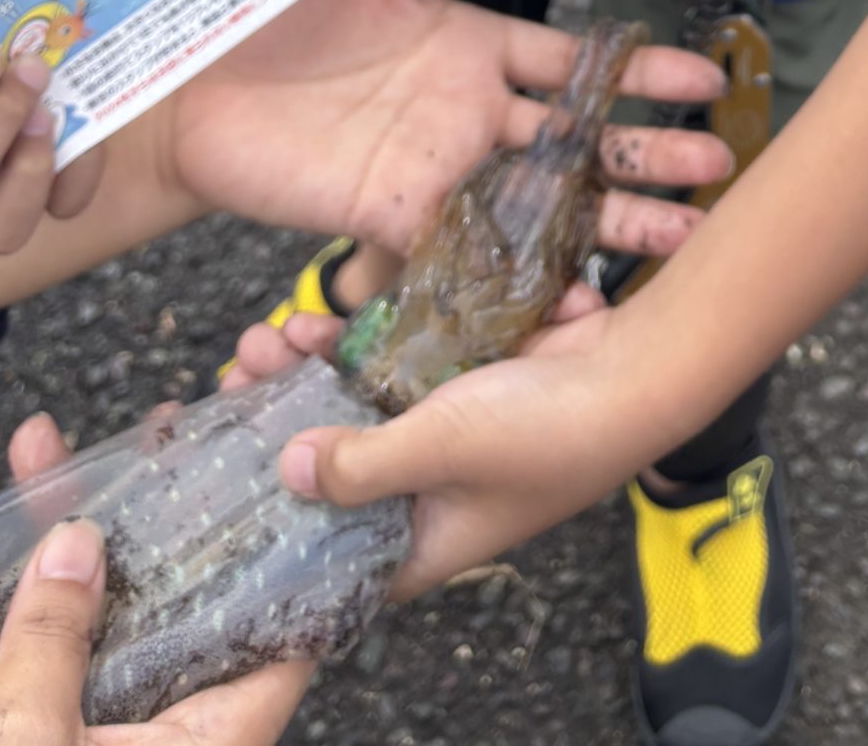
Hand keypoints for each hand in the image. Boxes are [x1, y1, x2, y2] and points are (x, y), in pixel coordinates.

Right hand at [0, 421, 308, 745]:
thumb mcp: (27, 743)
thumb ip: (54, 639)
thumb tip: (77, 542)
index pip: (281, 644)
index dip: (290, 560)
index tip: (294, 478)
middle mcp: (160, 743)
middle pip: (169, 609)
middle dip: (142, 519)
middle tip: (148, 433)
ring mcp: (92, 745)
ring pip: (85, 626)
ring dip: (45, 545)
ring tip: (35, 451)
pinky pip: (18, 671)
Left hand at [158, 0, 730, 263]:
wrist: (184, 80)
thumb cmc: (265, 2)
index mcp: (467, 45)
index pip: (572, 61)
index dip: (638, 72)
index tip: (705, 79)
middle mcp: (465, 114)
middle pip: (576, 141)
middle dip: (646, 156)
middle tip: (715, 170)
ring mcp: (435, 170)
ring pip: (540, 203)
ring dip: (607, 225)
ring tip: (679, 244)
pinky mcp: (391, 216)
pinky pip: (466, 254)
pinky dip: (519, 281)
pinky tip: (571, 306)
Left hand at [269, 299, 675, 600]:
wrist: (642, 369)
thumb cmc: (552, 431)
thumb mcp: (442, 450)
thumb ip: (363, 463)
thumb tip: (292, 470)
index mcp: (426, 541)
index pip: (333, 551)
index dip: (278, 516)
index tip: (225, 469)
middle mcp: (431, 495)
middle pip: (336, 464)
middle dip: (283, 418)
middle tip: (237, 375)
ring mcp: (448, 435)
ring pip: (359, 406)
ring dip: (314, 371)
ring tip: (268, 334)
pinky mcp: (464, 380)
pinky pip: (395, 364)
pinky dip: (359, 342)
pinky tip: (319, 316)